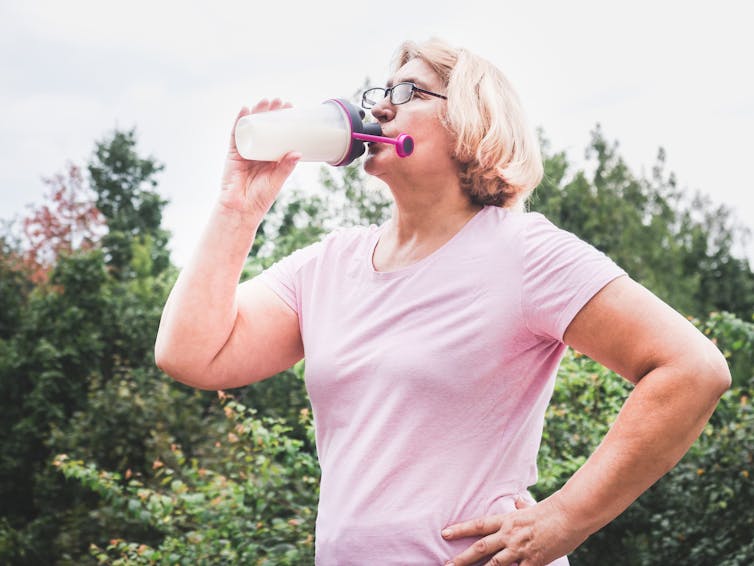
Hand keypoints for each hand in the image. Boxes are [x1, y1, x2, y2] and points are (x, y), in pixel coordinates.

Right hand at [219, 99, 300, 216]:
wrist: (240, 209)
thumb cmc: (260, 198)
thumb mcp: (276, 181)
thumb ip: (285, 167)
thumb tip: (298, 152)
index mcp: (271, 158)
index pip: (279, 135)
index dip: (284, 122)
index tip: (291, 109)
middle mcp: (259, 152)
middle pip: (265, 127)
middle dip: (272, 113)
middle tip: (280, 101)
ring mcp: (245, 151)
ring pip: (251, 127)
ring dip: (257, 112)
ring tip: (265, 101)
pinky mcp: (233, 153)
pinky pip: (236, 134)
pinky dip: (239, 121)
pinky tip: (244, 109)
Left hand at [442, 495, 582, 565]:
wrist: (570, 515)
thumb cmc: (552, 510)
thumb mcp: (532, 506)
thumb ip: (521, 506)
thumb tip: (517, 500)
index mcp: (507, 520)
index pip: (478, 525)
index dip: (460, 529)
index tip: (445, 533)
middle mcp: (509, 535)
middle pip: (480, 548)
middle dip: (462, 558)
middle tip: (447, 565)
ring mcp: (520, 549)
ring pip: (494, 565)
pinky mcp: (533, 562)